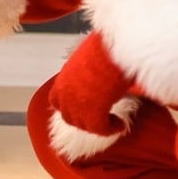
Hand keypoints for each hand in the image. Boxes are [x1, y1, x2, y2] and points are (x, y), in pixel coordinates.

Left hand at [48, 31, 138, 160]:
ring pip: (85, 126)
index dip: (68, 105)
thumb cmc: (101, 48)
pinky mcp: (93, 116)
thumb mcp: (86, 59)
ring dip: (98, 125)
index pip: (56, 100)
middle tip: (99, 115)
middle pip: (69, 117)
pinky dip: (113, 128)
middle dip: (82, 118)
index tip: (81, 104)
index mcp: (62, 80)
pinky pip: (102, 130)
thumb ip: (85, 69)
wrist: (109, 50)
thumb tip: (94, 65)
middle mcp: (66, 96)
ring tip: (112, 121)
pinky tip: (121, 124)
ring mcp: (77, 108)